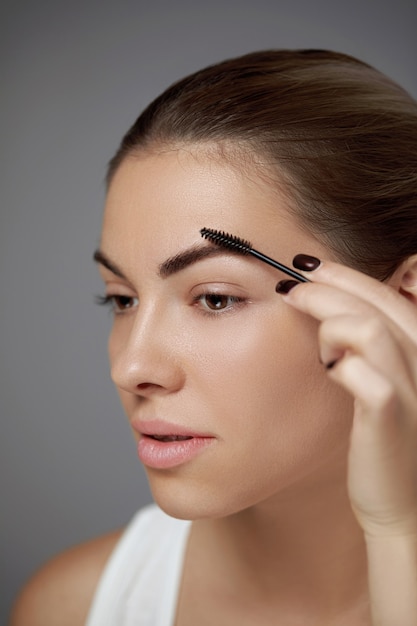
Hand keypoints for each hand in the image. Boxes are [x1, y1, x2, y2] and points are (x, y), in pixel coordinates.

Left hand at [279, 258, 416, 537]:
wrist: (403, 507)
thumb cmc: (386, 444)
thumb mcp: (387, 388)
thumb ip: (371, 353)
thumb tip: (332, 316)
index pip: (387, 296)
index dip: (347, 276)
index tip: (309, 268)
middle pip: (376, 304)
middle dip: (327, 286)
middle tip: (290, 287)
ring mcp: (412, 391)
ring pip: (369, 330)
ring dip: (330, 323)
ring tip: (316, 344)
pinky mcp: (391, 419)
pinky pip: (362, 374)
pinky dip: (339, 363)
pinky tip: (328, 370)